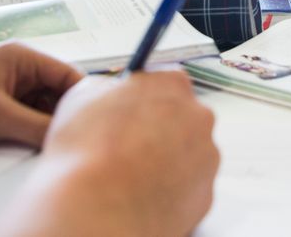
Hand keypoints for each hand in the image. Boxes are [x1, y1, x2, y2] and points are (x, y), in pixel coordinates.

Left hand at [0, 44, 81, 151]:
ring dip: (50, 131)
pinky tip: (41, 153)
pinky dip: (35, 139)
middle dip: (68, 118)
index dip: (85, 99)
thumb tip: (68, 139)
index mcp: (22, 59)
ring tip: (62, 149)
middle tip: (80, 141)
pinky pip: (27, 127)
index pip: (69, 76)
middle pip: (59, 98)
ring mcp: (9, 97)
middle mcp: (19, 75)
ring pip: (45, 115)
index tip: (98, 122)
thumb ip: (35, 127)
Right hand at [0, 70, 219, 236]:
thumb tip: (109, 93)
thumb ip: (107, 87)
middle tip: (128, 146)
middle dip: (160, 129)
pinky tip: (141, 195)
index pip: (166, 81)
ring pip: (188, 154)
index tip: (132, 110)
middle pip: (182, 118)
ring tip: (131, 176)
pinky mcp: (205, 195)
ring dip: (166, 161)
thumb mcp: (83, 95)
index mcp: (172, 85)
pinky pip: (187, 188)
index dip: (145, 97)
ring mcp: (206, 158)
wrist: (97, 209)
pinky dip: (169, 191)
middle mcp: (198, 118)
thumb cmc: (87, 151)